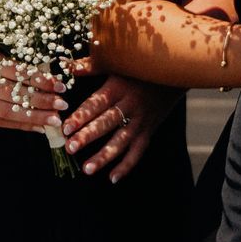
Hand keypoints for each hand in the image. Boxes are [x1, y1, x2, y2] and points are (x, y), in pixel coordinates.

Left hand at [62, 75, 177, 180]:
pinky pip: (138, 151)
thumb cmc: (139, 68)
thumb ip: (93, 66)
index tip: (66, 127)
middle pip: (107, 123)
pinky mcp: (149, 130)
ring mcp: (141, 120)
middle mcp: (130, 106)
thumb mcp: (118, 63)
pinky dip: (127, 165)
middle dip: (88, 136)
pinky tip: (112, 178)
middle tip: (70, 148)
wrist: (174, 75)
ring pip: (122, 141)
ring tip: (87, 169)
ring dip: (104, 156)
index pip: (97, 103)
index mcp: (119, 88)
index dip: (81, 115)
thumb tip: (69, 67)